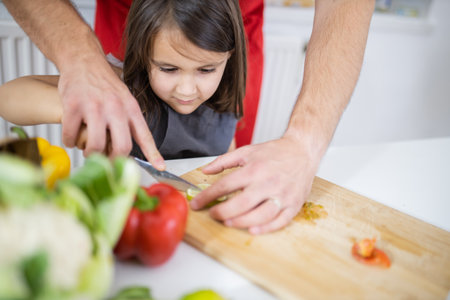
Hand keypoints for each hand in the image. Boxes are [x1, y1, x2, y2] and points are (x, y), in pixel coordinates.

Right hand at [58, 53, 164, 168]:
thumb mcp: (125, 99)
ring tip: (88, 150)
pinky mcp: (73, 105)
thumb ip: (129, 121)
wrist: (83, 60)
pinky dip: (69, 141)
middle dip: (114, 160)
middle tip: (107, 161)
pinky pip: (70, 134)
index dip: (153, 153)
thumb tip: (131, 148)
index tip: (160, 167)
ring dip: (90, 153)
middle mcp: (115, 108)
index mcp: (131, 108)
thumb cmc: (104, 83)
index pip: (145, 135)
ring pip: (96, 145)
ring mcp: (94, 107)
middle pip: (122, 146)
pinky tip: (70, 138)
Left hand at [189, 135, 320, 233]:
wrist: (303, 151)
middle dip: (223, 212)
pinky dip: (265, 228)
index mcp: (254, 169)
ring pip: (261, 215)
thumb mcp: (247, 151)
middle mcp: (268, 182)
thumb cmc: (275, 152)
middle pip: (242, 203)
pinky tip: (252, 229)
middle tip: (213, 215)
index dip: (207, 196)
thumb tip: (205, 171)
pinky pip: (279, 221)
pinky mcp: (294, 204)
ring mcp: (282, 195)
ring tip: (228, 222)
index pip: (225, 185)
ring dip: (242, 222)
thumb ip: (223, 161)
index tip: (197, 204)